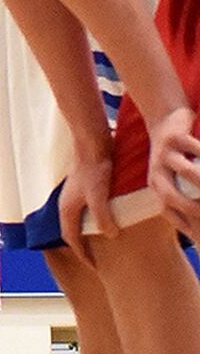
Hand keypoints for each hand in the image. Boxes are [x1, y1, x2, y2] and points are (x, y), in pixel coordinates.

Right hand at [61, 141, 118, 257]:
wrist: (91, 145)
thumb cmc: (94, 169)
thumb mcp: (100, 196)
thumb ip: (103, 218)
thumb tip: (110, 234)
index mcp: (67, 210)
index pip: (72, 239)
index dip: (83, 254)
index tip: (93, 266)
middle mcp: (65, 204)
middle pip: (69, 232)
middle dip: (79, 247)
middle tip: (92, 259)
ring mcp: (70, 196)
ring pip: (74, 221)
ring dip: (82, 234)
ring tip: (94, 243)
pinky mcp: (78, 189)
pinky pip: (79, 212)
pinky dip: (86, 222)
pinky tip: (97, 220)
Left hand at [148, 106, 199, 237]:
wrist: (165, 118)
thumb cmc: (178, 155)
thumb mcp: (176, 177)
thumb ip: (186, 196)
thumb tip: (194, 219)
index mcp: (157, 184)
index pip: (167, 209)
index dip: (183, 223)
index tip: (196, 235)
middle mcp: (157, 171)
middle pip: (171, 195)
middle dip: (192, 207)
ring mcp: (165, 154)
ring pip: (186, 171)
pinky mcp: (175, 137)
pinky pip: (194, 147)